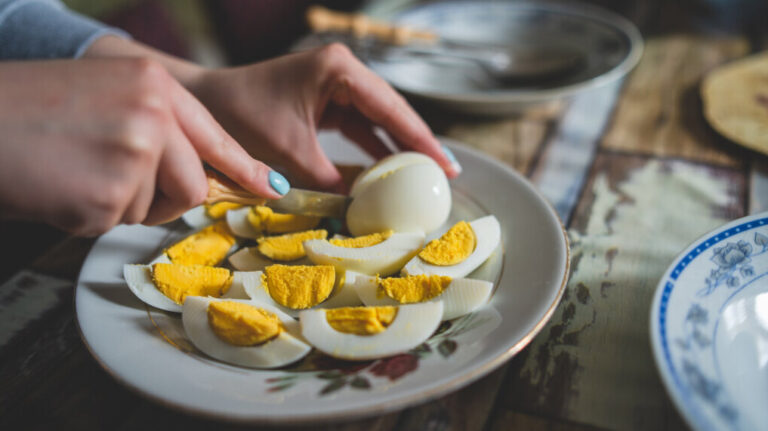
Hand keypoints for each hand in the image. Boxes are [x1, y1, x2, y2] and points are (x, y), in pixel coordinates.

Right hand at [0, 59, 283, 234]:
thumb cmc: (31, 111)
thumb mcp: (107, 96)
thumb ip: (158, 126)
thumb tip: (201, 172)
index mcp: (155, 86)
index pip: (215, 137)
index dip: (245, 168)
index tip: (271, 188)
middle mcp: (154, 115)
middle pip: (196, 184)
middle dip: (164, 198)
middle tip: (112, 181)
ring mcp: (135, 154)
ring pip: (159, 208)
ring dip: (124, 205)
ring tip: (80, 173)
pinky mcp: (109, 194)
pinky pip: (118, 222)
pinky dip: (90, 216)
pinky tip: (62, 186)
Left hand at [189, 43, 460, 190]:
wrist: (205, 105)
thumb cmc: (242, 118)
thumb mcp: (290, 154)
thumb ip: (330, 182)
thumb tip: (362, 211)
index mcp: (338, 70)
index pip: (391, 108)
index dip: (421, 139)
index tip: (446, 164)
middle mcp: (342, 71)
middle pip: (392, 111)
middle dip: (418, 143)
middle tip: (447, 173)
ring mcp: (335, 85)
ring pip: (378, 120)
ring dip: (398, 147)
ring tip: (428, 175)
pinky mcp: (326, 100)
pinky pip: (359, 127)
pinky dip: (373, 149)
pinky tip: (391, 171)